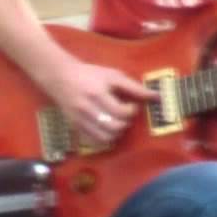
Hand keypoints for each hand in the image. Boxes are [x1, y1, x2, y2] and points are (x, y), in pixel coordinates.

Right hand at [45, 61, 159, 146]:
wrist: (60, 77)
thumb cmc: (89, 74)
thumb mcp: (112, 75)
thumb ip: (134, 87)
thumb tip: (156, 96)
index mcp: (98, 94)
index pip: (121, 112)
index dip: (132, 111)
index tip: (131, 105)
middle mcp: (88, 110)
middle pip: (114, 128)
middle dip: (125, 123)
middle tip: (125, 115)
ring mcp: (80, 120)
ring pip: (105, 138)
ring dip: (116, 133)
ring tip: (117, 122)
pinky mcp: (75, 127)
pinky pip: (93, 142)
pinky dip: (104, 139)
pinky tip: (106, 129)